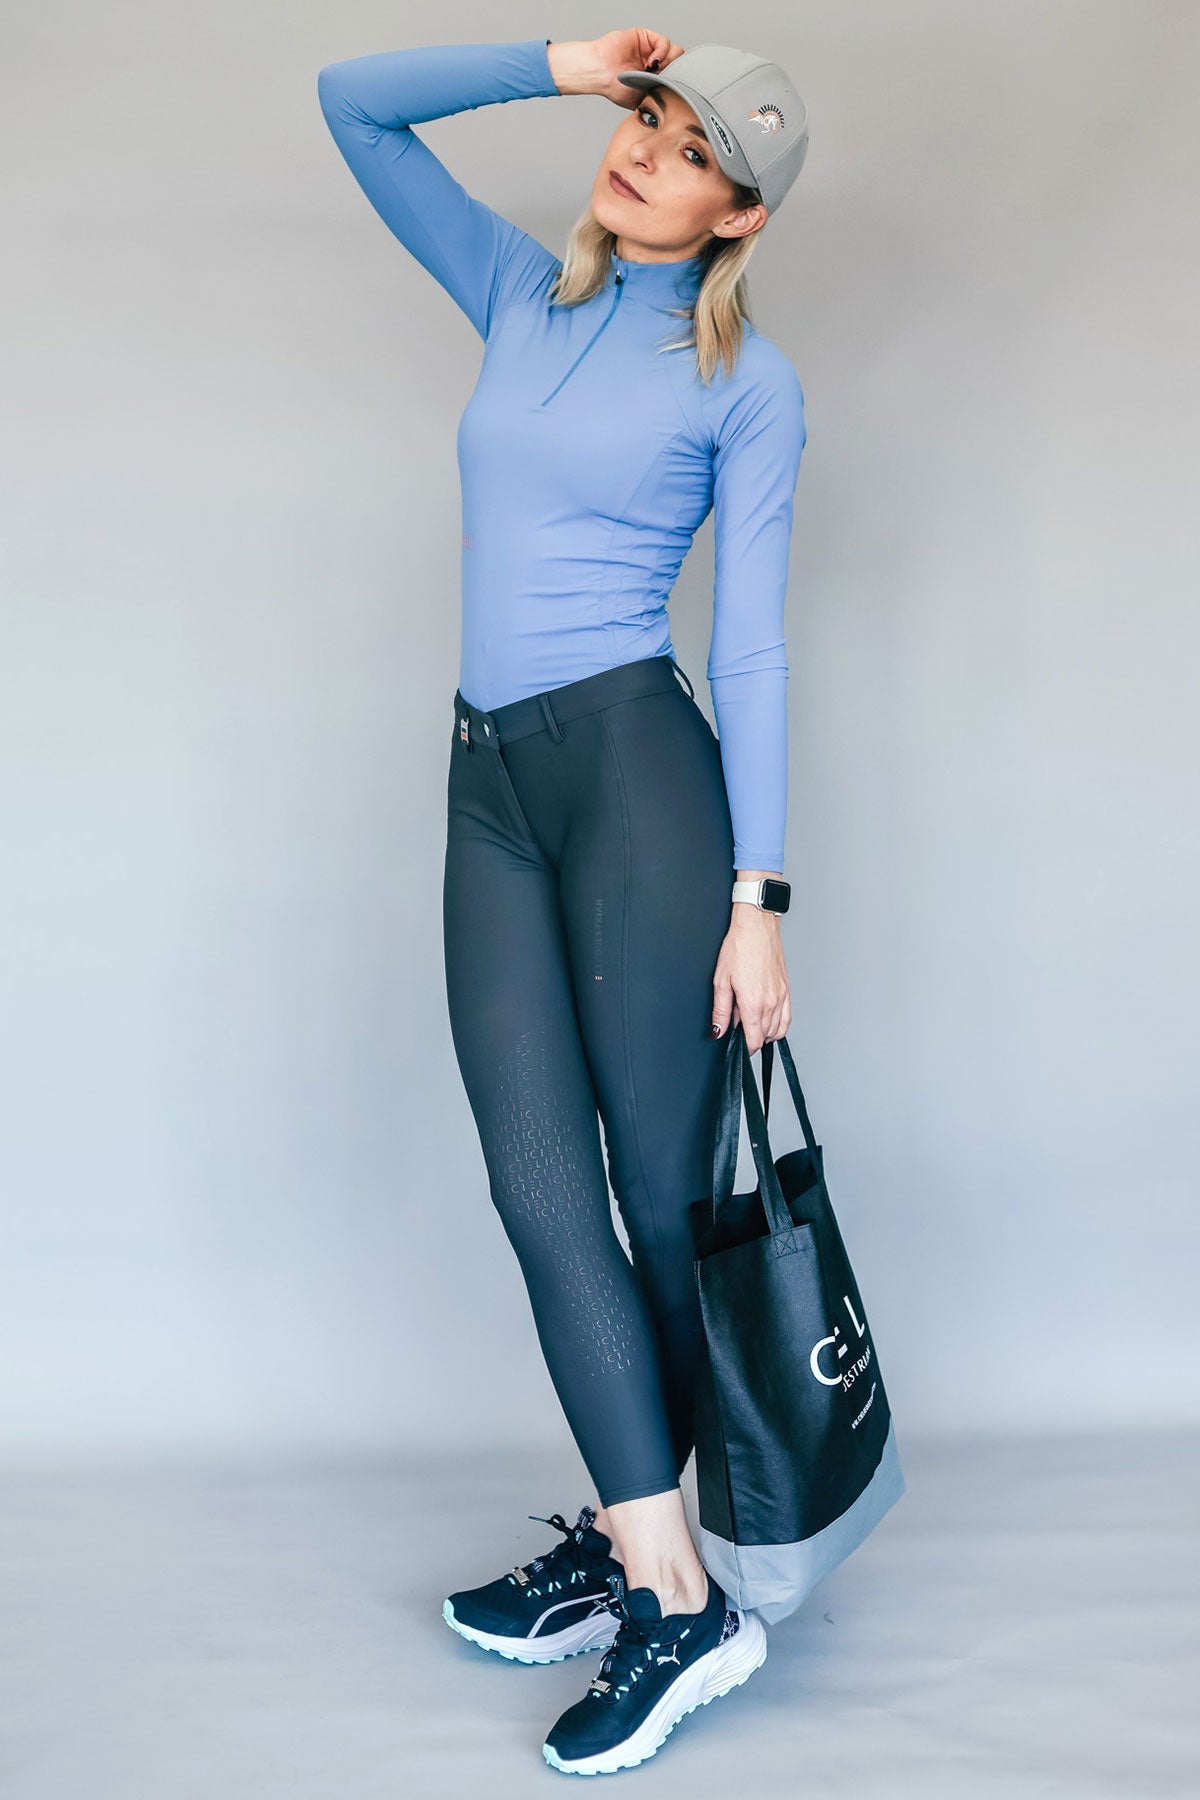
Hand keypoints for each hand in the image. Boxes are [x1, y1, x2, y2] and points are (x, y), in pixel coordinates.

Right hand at [546, 28, 685, 104]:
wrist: (600, 72)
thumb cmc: (615, 87)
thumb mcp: (643, 97)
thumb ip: (659, 95)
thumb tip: (676, 98)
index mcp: (654, 76)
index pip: (676, 74)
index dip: (676, 79)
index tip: (668, 87)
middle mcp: (654, 62)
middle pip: (678, 61)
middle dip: (674, 70)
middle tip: (663, 77)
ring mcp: (650, 49)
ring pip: (674, 50)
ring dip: (668, 61)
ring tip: (656, 70)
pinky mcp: (645, 37)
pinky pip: (664, 42)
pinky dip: (662, 52)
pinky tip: (653, 62)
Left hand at [711, 909, 791, 1053]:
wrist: (756, 929)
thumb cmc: (739, 949)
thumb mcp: (721, 981)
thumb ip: (721, 1011)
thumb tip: (718, 1031)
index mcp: (753, 1003)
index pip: (753, 1040)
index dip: (745, 1048)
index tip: (737, 1046)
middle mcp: (771, 1003)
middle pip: (765, 1036)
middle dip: (751, 1038)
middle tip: (738, 1027)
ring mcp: (781, 997)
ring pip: (778, 1029)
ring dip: (765, 1033)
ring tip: (751, 1023)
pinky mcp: (787, 990)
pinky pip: (787, 1018)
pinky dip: (779, 1025)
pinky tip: (768, 1021)